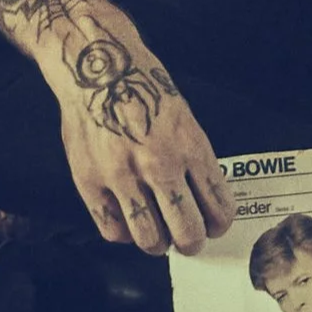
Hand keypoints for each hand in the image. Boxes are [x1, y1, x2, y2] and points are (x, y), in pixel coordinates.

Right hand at [47, 22, 234, 256]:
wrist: (97, 68)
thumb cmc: (142, 87)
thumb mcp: (183, 117)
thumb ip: (193, 159)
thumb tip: (204, 199)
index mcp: (190, 146)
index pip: (218, 205)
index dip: (220, 224)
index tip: (216, 225)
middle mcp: (159, 164)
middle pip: (187, 232)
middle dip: (192, 241)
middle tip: (188, 238)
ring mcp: (122, 176)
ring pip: (150, 239)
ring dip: (159, 243)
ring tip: (159, 235)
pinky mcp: (90, 182)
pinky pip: (113, 230)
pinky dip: (125, 232)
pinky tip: (129, 220)